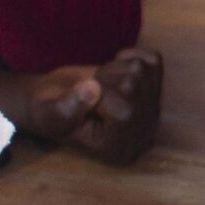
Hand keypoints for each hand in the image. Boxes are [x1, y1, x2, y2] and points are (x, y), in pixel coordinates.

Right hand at [0, 49, 163, 163]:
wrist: (55, 101)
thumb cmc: (50, 113)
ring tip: (98, 85)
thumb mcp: (51, 115)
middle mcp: (143, 133)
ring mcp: (152, 110)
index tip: (81, 98)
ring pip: (140, 69)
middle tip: (87, 91)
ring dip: (111, 70)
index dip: (100, 96)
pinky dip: (130, 55)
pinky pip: (153, 59)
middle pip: (132, 85)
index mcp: (120, 149)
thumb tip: (93, 87)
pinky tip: (113, 70)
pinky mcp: (155, 87)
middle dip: (103, 80)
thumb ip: (68, 107)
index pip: (124, 112)